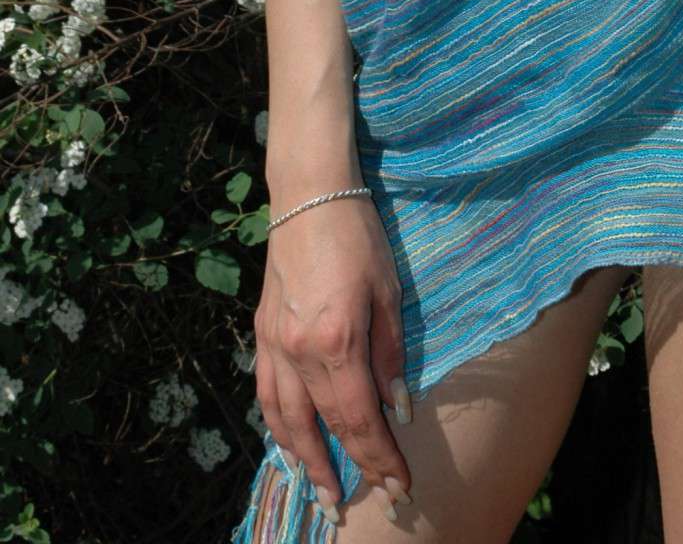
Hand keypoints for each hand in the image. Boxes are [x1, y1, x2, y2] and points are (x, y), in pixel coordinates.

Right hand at [254, 194, 414, 521]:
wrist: (310, 195)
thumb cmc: (360, 237)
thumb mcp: (389, 293)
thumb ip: (391, 356)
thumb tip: (398, 409)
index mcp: (337, 340)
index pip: (359, 419)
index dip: (379, 458)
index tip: (400, 487)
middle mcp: (298, 351)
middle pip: (321, 427)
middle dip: (343, 470)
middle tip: (354, 508)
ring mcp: (274, 343)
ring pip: (284, 419)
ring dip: (302, 461)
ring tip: (320, 492)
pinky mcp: (261, 333)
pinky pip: (266, 394)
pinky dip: (277, 426)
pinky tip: (289, 443)